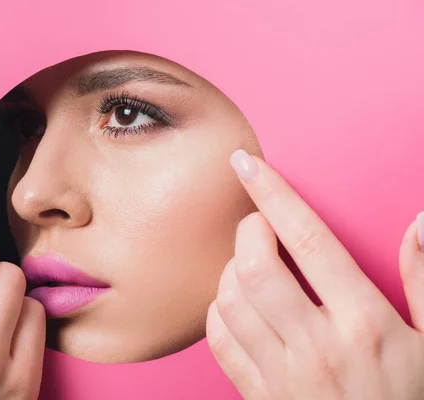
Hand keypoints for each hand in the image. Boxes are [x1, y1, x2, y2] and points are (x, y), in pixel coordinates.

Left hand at [206, 149, 423, 398]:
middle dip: (248, 232)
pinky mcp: (257, 396)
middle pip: (255, 267)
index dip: (273, 194)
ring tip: (250, 264)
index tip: (247, 164)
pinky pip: (218, 341)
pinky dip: (217, 311)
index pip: (308, 240)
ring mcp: (281, 374)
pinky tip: (236, 304)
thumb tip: (422, 220)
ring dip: (230, 270)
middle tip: (258, 225)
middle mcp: (316, 345)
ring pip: (229, 301)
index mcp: (364, 323)